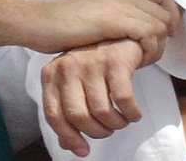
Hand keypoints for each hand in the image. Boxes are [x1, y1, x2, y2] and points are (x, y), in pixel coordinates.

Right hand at [26, 0, 180, 56]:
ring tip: (140, 59)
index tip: (160, 34)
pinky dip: (148, 50)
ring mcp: (120, 3)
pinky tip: (133, 61)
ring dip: (156, 46)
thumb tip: (133, 30)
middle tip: (149, 51)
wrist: (41, 21)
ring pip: (161, 24)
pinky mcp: (116, 19)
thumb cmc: (63, 23)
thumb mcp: (94, 10)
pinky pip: (150, 34)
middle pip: (166, 10)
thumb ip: (114, 13)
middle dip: (165, 35)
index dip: (168, 13)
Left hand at [41, 39, 144, 157]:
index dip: (69, 137)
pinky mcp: (115, 61)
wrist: (119, 35)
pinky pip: (123, 100)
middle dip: (96, 132)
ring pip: (102, 111)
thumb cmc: (94, 65)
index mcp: (52, 74)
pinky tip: (133, 113)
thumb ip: (67, 112)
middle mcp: (68, 66)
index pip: (54, 115)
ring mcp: (91, 62)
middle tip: (106, 130)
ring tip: (120, 121)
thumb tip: (69, 145)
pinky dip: (131, 113)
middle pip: (78, 116)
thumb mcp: (74, 85)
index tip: (83, 150)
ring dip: (115, 124)